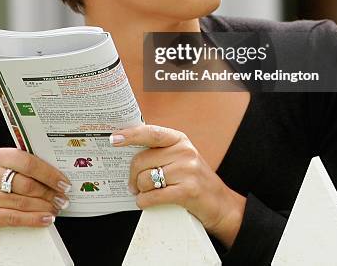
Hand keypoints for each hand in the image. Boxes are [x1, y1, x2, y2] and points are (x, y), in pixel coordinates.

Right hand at [0, 148, 71, 243]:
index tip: (64, 183)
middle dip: (49, 193)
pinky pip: (13, 218)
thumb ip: (29, 169)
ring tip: (55, 209)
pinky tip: (45, 219)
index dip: (49, 174)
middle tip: (62, 199)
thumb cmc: (2, 185)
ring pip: (21, 202)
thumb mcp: (11, 171)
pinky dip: (32, 219)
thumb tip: (58, 178)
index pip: (29, 163)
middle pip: (26, 184)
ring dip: (43, 208)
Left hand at [110, 125, 246, 247]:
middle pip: (141, 161)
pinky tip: (149, 202)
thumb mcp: (181, 158)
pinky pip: (153, 197)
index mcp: (179, 139)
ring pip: (145, 180)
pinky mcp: (188, 191)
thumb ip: (160, 152)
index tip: (114, 138)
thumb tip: (129, 150)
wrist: (222, 205)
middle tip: (134, 185)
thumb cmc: (195, 180)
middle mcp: (184, 151)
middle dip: (133, 177)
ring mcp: (187, 170)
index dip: (130, 135)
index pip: (150, 133)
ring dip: (141, 192)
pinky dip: (145, 202)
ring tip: (148, 194)